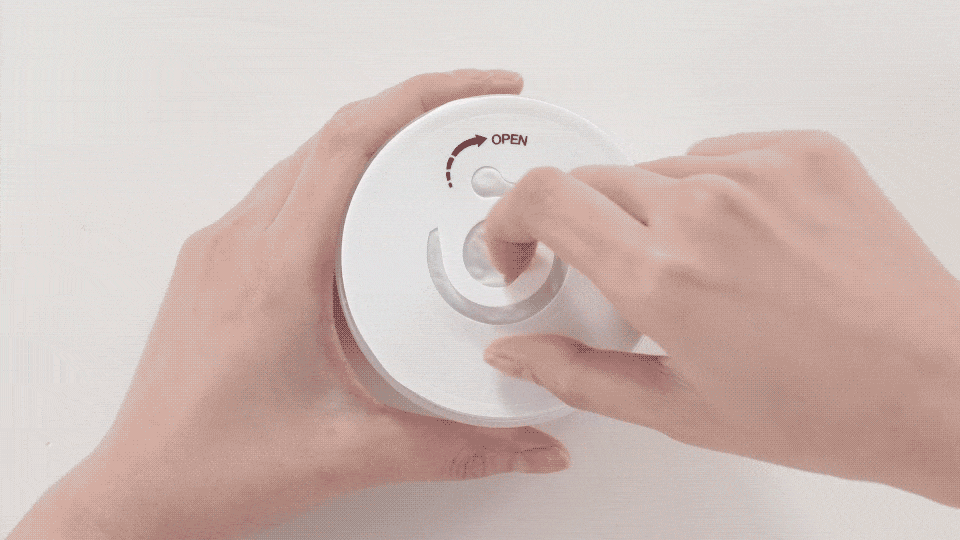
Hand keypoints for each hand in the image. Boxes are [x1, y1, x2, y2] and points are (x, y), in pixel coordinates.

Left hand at [11, 69, 569, 539]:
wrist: (140, 495)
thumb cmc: (216, 468)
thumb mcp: (352, 453)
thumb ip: (457, 448)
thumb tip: (531, 446)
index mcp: (276, 271)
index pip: (350, 146)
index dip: (421, 99)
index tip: (478, 90)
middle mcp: (240, 245)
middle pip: (332, 138)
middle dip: (410, 112)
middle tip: (471, 119)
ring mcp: (219, 251)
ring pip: (304, 163)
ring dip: (368, 148)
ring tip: (426, 163)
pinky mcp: (213, 267)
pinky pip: (279, 195)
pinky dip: (331, 184)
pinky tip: (364, 218)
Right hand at [482, 130, 959, 505]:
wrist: (932, 383)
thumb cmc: (821, 407)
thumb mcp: (676, 409)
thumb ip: (575, 373)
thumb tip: (514, 353)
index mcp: (660, 277)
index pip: (543, 198)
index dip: (510, 220)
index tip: (519, 246)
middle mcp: (703, 209)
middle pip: (594, 182)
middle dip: (583, 227)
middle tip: (622, 273)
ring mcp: (757, 173)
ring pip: (658, 169)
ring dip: (656, 213)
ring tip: (708, 269)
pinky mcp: (803, 152)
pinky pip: (721, 154)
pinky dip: (715, 190)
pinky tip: (749, 241)